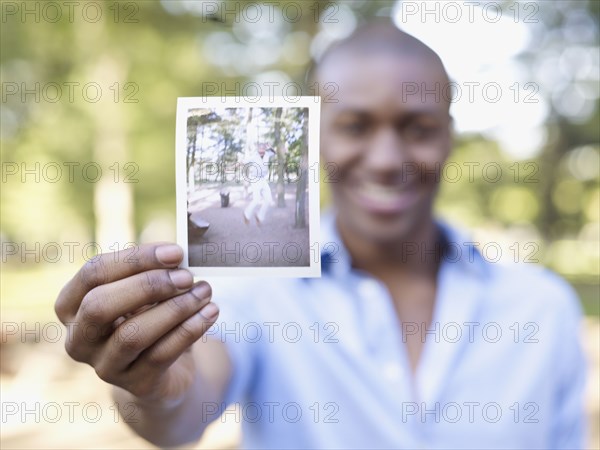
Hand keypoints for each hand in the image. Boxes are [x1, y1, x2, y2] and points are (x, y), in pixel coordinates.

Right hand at [54, 243, 218, 404]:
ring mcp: (104, 366)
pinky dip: (190, 329)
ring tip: (204, 291)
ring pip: (133, 334)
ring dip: (175, 308)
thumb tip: (176, 256)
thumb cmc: (150, 316)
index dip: (136, 259)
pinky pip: (162, 355)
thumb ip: (151, 272)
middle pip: (101, 305)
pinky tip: (210, 312)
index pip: (93, 273)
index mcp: (72, 305)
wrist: (167, 369)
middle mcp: (79, 339)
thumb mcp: (145, 291)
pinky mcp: (135, 385)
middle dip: (148, 286)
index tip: (175, 252)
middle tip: (186, 276)